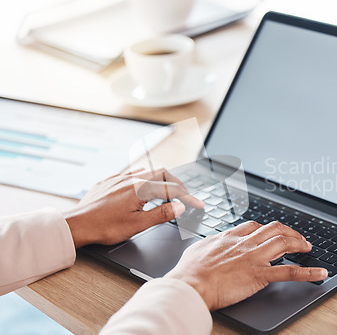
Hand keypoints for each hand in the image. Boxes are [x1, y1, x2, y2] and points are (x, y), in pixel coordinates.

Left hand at [64, 168, 203, 247]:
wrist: (76, 225)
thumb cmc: (104, 227)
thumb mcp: (137, 225)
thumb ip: (161, 214)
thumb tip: (179, 207)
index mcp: (140, 188)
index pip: (172, 190)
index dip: (188, 197)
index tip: (198, 204)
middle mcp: (131, 178)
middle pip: (162, 172)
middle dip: (176, 183)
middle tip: (184, 196)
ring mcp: (119, 178)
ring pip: (147, 171)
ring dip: (160, 180)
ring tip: (166, 193)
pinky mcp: (109, 181)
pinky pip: (131, 174)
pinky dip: (144, 180)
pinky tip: (142, 191)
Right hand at [165, 221, 327, 309]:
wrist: (191, 284)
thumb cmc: (189, 271)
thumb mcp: (198, 249)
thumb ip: (210, 245)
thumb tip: (210, 246)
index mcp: (231, 237)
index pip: (255, 226)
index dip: (268, 229)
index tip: (274, 233)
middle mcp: (245, 243)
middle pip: (274, 229)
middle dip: (289, 232)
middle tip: (297, 238)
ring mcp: (254, 257)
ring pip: (284, 243)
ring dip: (300, 243)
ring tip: (308, 248)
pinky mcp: (259, 275)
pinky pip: (289, 272)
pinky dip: (308, 272)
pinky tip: (320, 273)